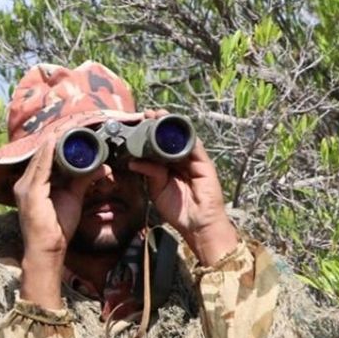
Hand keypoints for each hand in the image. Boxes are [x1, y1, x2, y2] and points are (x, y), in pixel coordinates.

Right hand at [12, 117, 112, 308]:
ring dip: (53, 141)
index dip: (57, 140)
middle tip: (73, 122)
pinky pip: (40, 167)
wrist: (48, 249)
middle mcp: (25, 182)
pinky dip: (48, 153)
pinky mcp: (30, 192)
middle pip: (41, 152)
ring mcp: (25, 186)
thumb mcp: (74, 197)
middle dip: (56, 136)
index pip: (45, 155)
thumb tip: (102, 166)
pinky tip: (55, 141)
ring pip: (41, 156)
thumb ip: (85, 180)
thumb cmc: (58, 227)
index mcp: (33, 182)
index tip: (72, 128)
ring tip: (67, 127)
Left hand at [127, 110, 238, 264]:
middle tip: (147, 113)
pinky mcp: (204, 163)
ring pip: (181, 139)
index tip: (138, 123)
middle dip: (158, 125)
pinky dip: (185, 136)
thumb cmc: (177, 209)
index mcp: (168, 167)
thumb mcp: (157, 189)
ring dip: (170, 126)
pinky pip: (194, 147)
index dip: (149, 135)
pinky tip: (175, 128)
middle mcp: (180, 161)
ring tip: (158, 115)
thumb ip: (149, 173)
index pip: (158, 147)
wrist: (197, 224)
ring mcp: (193, 161)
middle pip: (169, 139)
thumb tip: (134, 160)